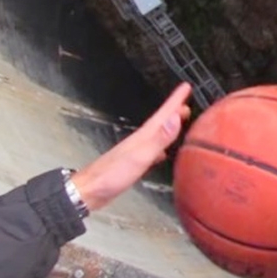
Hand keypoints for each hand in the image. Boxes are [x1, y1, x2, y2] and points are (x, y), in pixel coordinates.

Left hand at [72, 83, 191, 210]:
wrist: (90, 191)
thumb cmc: (113, 175)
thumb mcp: (140, 156)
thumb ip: (159, 138)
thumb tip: (176, 118)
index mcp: (144, 136)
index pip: (163, 114)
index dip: (175, 100)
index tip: (186, 86)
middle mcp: (140, 140)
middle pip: (161, 121)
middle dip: (174, 111)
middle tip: (187, 103)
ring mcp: (136, 151)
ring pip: (157, 135)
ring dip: (169, 127)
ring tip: (179, 123)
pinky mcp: (133, 163)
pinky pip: (153, 151)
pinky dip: (161, 148)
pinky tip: (163, 154)